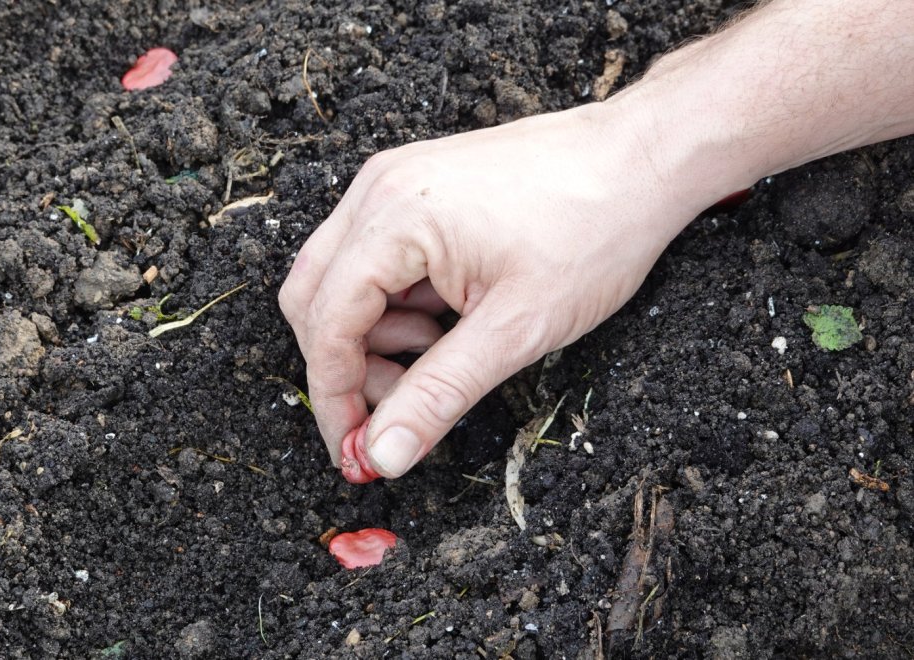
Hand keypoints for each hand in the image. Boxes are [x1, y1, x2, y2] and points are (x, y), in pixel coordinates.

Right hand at [279, 103, 719, 479]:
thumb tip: (384, 453)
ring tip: (435, 359)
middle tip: (391, 415)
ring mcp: (394, 184)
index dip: (333, 395)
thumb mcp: (516, 329)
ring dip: (371, 337)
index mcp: (395, 217)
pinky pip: (373, 258)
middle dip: (343, 367)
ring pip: (340, 280)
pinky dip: (391, 305)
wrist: (644, 159)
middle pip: (313, 298)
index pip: (326, 321)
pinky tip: (441, 324)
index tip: (353, 449)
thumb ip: (439, 394)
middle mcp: (379, 191)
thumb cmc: (595, 227)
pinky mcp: (415, 189)